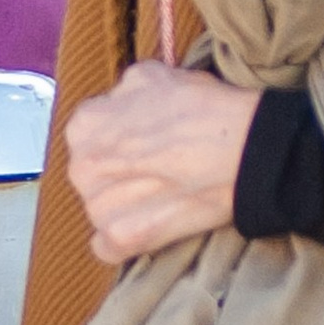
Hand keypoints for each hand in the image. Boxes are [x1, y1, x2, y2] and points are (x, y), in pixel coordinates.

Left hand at [65, 61, 256, 263]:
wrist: (242, 149)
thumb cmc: (204, 110)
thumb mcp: (152, 77)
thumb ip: (123, 94)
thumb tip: (121, 103)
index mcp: (85, 124)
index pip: (92, 140)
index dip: (121, 144)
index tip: (146, 147)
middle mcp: (81, 165)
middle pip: (94, 178)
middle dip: (120, 178)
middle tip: (159, 173)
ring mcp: (97, 204)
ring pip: (103, 212)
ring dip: (127, 209)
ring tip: (166, 198)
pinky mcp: (119, 237)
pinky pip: (109, 247)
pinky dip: (127, 241)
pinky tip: (155, 226)